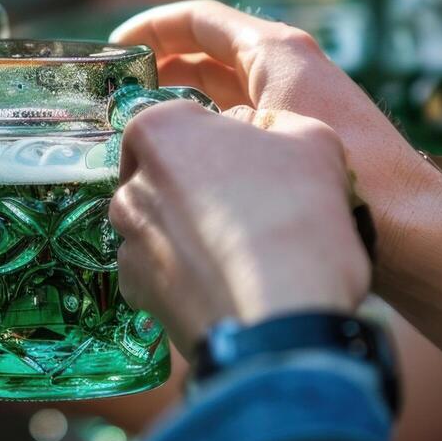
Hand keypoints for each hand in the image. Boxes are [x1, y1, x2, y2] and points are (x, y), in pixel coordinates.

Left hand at [109, 102, 371, 360]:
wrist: (278, 318)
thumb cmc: (295, 217)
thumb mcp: (313, 142)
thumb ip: (280, 124)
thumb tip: (266, 134)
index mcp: (159, 132)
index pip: (182, 121)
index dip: (222, 142)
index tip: (252, 165)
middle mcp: (130, 185)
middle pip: (167, 174)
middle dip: (201, 188)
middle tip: (253, 210)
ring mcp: (128, 242)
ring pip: (163, 225)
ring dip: (193, 234)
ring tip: (244, 254)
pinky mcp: (136, 294)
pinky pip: (162, 273)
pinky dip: (188, 277)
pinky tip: (227, 285)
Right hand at [111, 0, 441, 255]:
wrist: (415, 234)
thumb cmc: (349, 182)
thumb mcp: (259, 138)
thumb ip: (205, 125)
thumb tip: (165, 131)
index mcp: (280, 52)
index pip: (201, 19)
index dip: (153, 29)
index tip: (117, 51)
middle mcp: (291, 69)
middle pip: (210, 53)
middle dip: (162, 67)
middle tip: (118, 95)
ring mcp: (299, 106)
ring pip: (224, 92)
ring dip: (183, 103)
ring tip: (140, 130)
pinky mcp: (305, 144)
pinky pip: (242, 125)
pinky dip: (209, 134)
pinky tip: (186, 166)